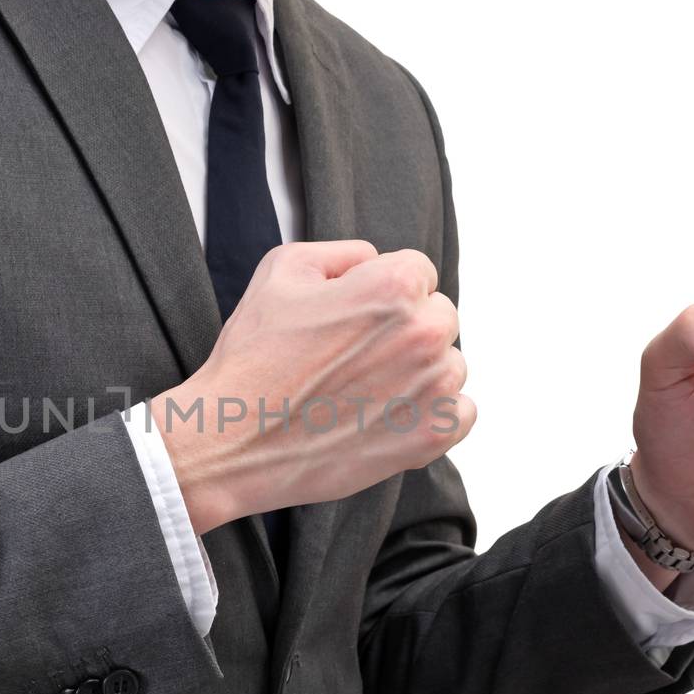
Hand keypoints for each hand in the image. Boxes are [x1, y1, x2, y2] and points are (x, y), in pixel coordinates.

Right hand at [152, 240, 475, 534]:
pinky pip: (461, 413)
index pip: (419, 271)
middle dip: (407, 328)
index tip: (354, 316)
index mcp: (393, 287)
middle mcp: (422, 334)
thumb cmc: (253, 356)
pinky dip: (433, 414)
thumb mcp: (281, 270)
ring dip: (420, 373)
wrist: (233, 440)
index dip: (382, 289)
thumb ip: (342, 253)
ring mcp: (430, 389)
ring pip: (450, 365)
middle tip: (356, 355)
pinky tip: (390, 415)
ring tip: (365, 389)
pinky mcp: (429, 437)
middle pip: (440, 316)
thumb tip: (373, 262)